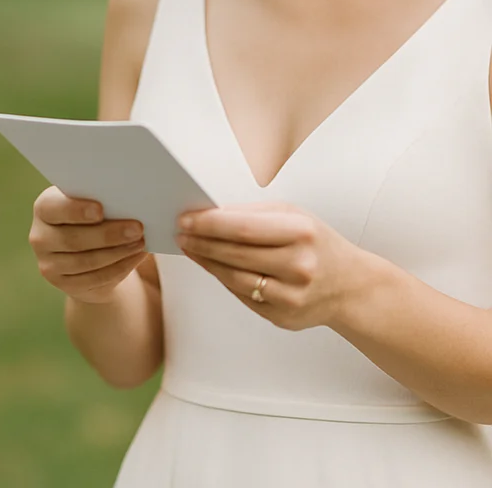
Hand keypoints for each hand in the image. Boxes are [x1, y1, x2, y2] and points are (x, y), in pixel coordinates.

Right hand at [29, 186, 145, 303]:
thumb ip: (100, 200)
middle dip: (108, 235)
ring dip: (118, 252)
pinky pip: (95, 278)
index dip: (75, 210)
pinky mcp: (64, 284)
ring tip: (141, 242)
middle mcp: (40, 237)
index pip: (52, 208)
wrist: (83, 249)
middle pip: (73, 239)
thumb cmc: (90, 216)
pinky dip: (120, 267)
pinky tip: (136, 256)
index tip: (100, 210)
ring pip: (86, 262)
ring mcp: (49, 264)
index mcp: (44, 208)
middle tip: (137, 228)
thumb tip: (128, 203)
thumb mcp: (89, 203)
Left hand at [175, 201, 368, 329]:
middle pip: (234, 253)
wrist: (350, 285)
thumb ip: (252, 214)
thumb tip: (208, 214)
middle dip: (201, 242)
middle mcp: (299, 266)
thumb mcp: (293, 216)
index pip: (242, 227)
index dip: (208, 224)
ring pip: (234, 278)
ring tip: (190, 248)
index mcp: (301, 233)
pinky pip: (242, 295)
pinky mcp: (283, 316)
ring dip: (206, 262)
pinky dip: (223, 279)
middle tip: (180, 233)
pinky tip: (212, 266)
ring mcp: (291, 295)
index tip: (185, 219)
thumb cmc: (316, 243)